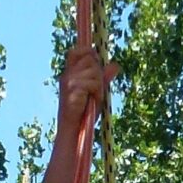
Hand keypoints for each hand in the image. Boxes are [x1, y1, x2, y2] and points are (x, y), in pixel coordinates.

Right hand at [43, 44, 112, 182]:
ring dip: (98, 86)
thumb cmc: (83, 114)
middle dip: (98, 74)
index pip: (78, 50)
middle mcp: (67, 75)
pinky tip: (91, 102)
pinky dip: (97, 93)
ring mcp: (69, 81)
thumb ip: (104, 78)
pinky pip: (94, 83)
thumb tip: (115, 65)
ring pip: (95, 72)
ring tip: (92, 99)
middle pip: (91, 59)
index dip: (88, 52)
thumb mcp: (96, 93)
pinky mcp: (73, 89)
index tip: (95, 62)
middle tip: (94, 91)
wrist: (73, 131)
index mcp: (70, 73)